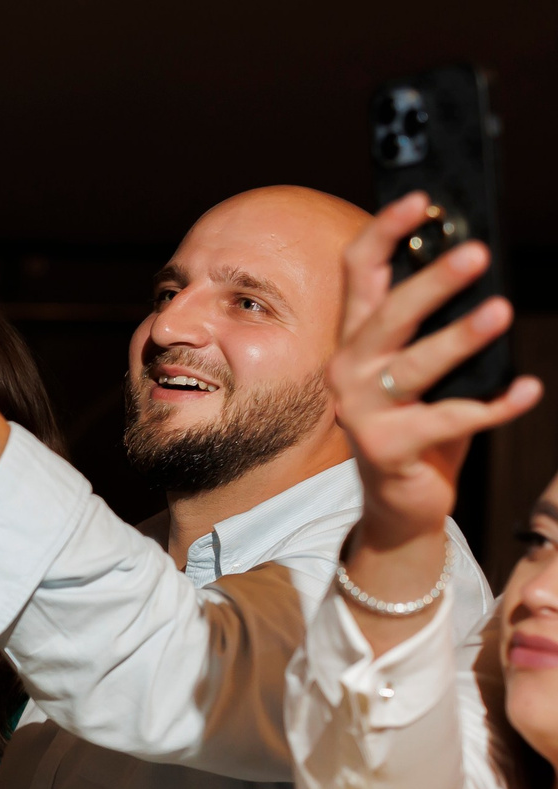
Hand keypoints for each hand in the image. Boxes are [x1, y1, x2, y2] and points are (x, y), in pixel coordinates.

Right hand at [330, 195, 540, 559]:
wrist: (400, 499)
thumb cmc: (419, 419)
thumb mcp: (419, 365)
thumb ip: (434, 325)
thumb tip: (479, 267)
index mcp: (356, 339)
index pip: (358, 273)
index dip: (384, 232)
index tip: (420, 200)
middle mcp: (349, 371)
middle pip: (386, 316)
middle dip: (431, 283)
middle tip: (477, 254)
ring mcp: (363, 412)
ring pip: (415, 367)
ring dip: (460, 338)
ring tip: (501, 312)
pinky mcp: (388, 449)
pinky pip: (450, 419)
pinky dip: (495, 406)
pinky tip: (528, 389)